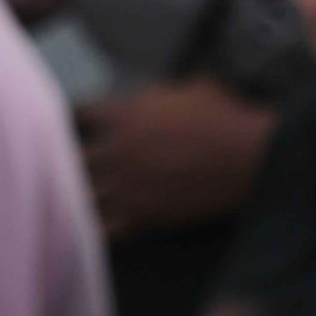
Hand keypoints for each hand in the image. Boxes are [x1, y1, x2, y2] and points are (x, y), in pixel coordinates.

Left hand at [74, 78, 276, 240]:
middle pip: (69, 158)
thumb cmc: (223, 116)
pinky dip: (95, 228)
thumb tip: (157, 94)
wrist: (246, 158)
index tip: (78, 122)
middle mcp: (114, 151)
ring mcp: (123, 187)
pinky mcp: (138, 218)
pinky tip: (96, 226)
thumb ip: (162, 93)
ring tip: (79, 197)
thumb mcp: (192, 86)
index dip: (77, 118)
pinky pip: (100, 229)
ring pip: (81, 195)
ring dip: (82, 194)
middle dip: (72, 160)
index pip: (78, 114)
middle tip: (74, 163)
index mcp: (122, 114)